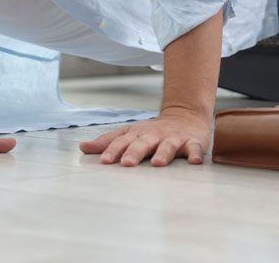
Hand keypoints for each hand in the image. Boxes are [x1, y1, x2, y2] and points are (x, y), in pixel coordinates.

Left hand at [78, 108, 209, 166]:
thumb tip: (83, 147)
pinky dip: (196, 154)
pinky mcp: (193, 142)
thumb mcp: (130, 133)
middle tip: (126, 163)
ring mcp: (174, 138)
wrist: (186, 115)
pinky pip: (195, 148)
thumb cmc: (153, 131)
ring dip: (163, 153)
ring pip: (168, 145)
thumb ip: (108, 142)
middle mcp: (155, 135)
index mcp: (138, 134)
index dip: (113, 150)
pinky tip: (195, 162)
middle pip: (143, 143)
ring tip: (157, 163)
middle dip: (135, 152)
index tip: (103, 161)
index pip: (123, 141)